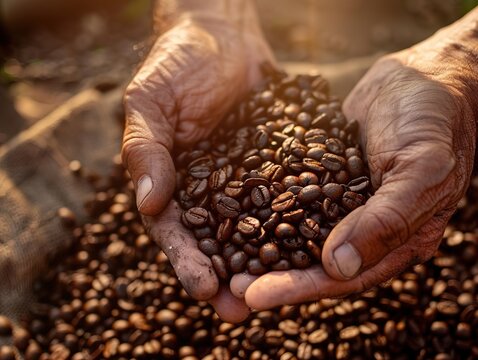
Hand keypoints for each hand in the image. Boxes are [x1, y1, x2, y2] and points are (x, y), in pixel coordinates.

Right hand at [121, 0, 273, 320]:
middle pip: (216, 242)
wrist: (221, 32)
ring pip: (255, 227)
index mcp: (172, 184)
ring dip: (265, 260)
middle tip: (244, 310)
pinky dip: (298, 218)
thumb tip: (147, 204)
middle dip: (228, 277)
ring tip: (281, 290)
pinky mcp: (276, 164)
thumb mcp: (149, 103)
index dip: (187, 262)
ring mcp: (244, 180)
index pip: (175, 233)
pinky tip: (315, 240)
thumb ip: (145, 151)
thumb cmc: (175, 64)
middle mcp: (208, 190)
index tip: (204, 287)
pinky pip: (288, 194)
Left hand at [238, 19, 477, 308]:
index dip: (300, 288)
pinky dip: (265, 204)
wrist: (423, 75)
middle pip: (313, 259)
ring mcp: (340, 200)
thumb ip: (387, 218)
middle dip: (271, 274)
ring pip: (297, 230)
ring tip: (221, 255)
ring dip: (262, 243)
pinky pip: (291, 193)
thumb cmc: (434, 120)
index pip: (344, 275)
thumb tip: (338, 266)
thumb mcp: (421, 168)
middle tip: (227, 284)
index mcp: (395, 237)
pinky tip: (234, 207)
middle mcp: (364, 225)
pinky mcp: (322, 174)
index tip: (255, 296)